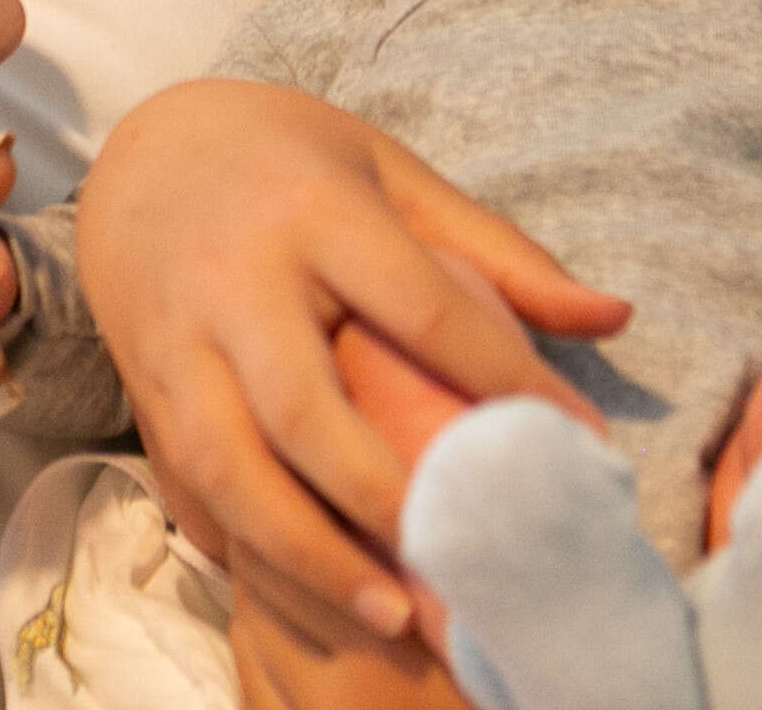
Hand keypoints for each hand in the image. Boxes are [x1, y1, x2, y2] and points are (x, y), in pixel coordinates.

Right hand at [79, 80, 630, 642]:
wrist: (147, 150)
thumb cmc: (295, 162)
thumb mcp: (394, 173)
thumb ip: (500, 251)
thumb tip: (618, 317)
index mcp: (317, 215)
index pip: (420, 308)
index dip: (503, 380)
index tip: (578, 449)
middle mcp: (239, 280)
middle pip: (303, 408)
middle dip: (380, 500)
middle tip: (460, 570)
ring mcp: (178, 339)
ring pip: (228, 465)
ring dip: (305, 550)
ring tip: (391, 612)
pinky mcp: (143, 387)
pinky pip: (186, 486)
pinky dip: (245, 547)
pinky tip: (308, 594)